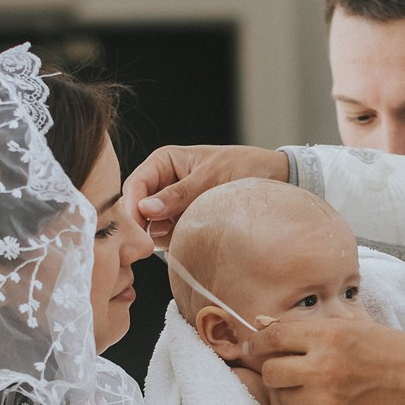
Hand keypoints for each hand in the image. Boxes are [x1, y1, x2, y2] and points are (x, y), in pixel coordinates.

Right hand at [124, 144, 290, 244]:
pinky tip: (191, 237)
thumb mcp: (211, 177)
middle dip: (143, 225)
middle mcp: (163, 184)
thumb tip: (146, 210)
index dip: (131, 207)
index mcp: (164, 162)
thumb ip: (178, 195)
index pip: (135, 185)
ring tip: (186, 231)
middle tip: (157, 240)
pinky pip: (167, 237)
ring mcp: (171, 206)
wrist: (274, 179)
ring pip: (150, 226)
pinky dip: (174, 241)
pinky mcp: (182, 223)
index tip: (136, 228)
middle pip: (136, 209)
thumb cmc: (244, 167)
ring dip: (162, 235)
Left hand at [241, 318, 404, 404]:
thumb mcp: (356, 328)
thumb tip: (261, 323)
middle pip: (271, 371)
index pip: (272, 337)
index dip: (260, 343)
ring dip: (293, 392)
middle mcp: (324, 366)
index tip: (259, 348)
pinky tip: (328, 403)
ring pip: (285, 398)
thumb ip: (308, 329)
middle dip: (274, 370)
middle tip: (287, 370)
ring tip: (317, 386)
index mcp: (330, 334)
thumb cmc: (397, 353)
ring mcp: (328, 399)